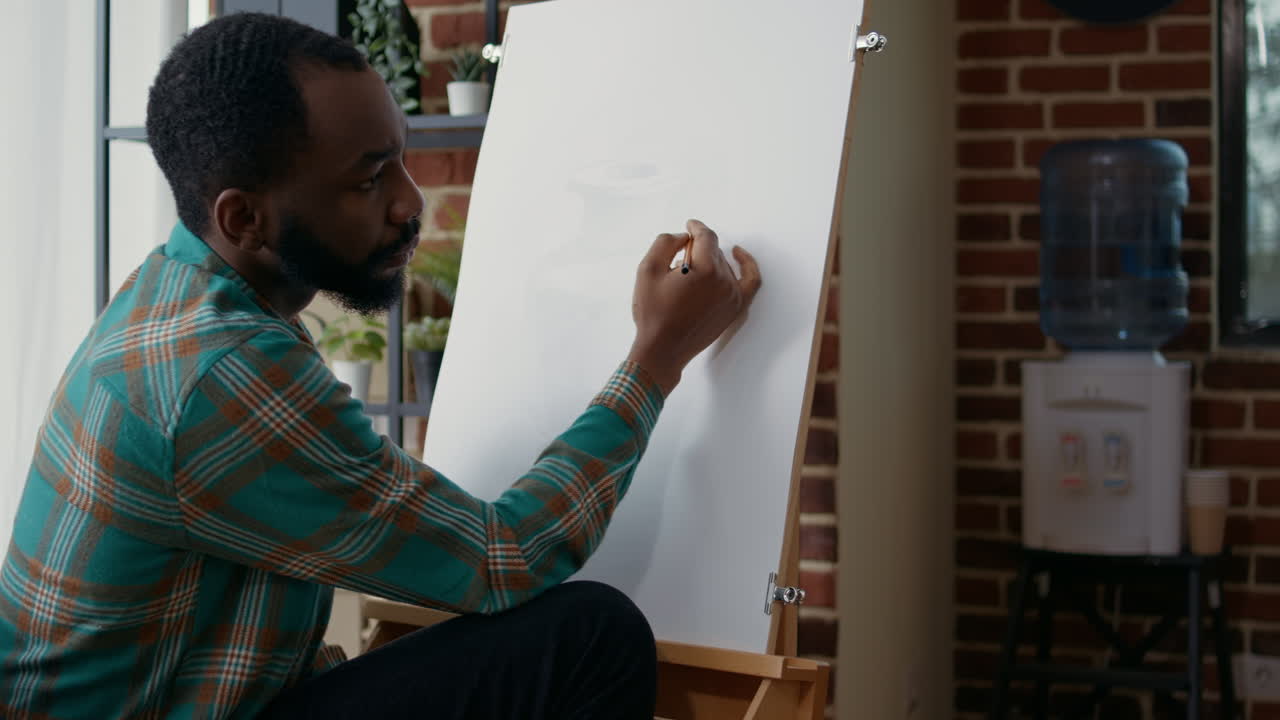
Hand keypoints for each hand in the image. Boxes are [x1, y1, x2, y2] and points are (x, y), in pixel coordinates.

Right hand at [627, 219, 761, 394]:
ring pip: (724, 264)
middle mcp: (723, 281)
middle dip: (696, 250)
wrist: (663, 349)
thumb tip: (684, 236)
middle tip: (677, 261)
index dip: (696, 227)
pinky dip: (747, 265)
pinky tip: (738, 254)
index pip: (706, 237)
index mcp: (705, 270)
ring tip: (689, 272)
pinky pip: (751, 280)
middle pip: (714, 251)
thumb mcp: (648, 269)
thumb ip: (666, 242)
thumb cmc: (653, 313)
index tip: (689, 225)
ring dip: (709, 261)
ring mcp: (732, 296)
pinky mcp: (735, 308)